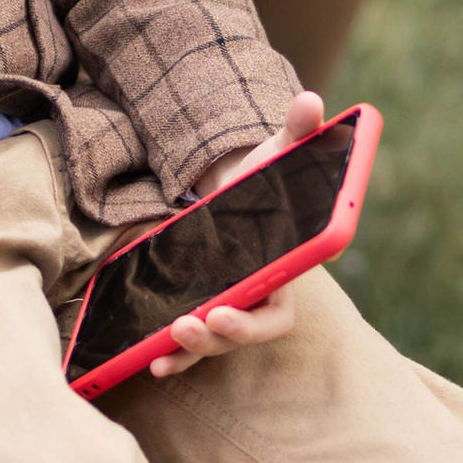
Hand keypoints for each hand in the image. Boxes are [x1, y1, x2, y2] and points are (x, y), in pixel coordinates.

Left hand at [144, 88, 325, 380]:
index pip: (279, 312)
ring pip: (216, 343)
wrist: (236, 191)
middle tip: (190, 324)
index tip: (222, 310)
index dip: (254, 320)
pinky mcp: (203, 309)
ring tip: (165, 344)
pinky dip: (174, 355)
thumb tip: (310, 102)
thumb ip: (298, 132)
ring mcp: (230, 306)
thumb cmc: (264, 179)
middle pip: (244, 333)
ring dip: (192, 349)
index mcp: (283, 270)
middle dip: (218, 335)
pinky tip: (152, 360)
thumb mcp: (278, 154)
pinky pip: (191, 343)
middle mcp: (259, 297)